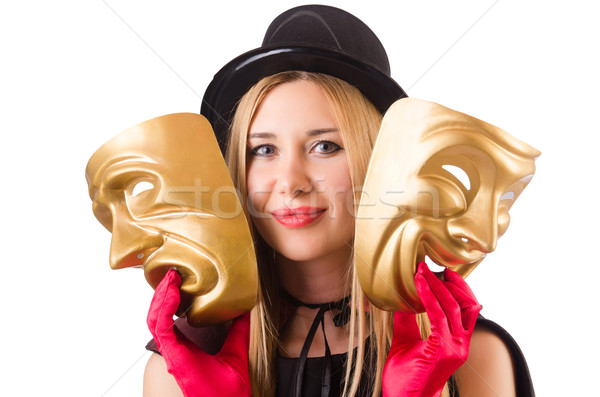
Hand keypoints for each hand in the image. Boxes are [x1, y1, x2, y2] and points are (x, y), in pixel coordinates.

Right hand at [147, 269, 250, 396]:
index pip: (170, 320)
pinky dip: (164, 308)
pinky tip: (171, 293)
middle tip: (172, 274)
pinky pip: (162, 328)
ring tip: (170, 278)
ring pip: (155, 320)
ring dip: (161, 297)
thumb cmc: (231, 390)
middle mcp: (176, 350)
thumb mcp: (237, 350)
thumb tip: (245, 307)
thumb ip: (238, 329)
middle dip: (162, 293)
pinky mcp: (175, 357)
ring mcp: (173, 353)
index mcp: (186, 348)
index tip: (179, 281)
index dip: (170, 300)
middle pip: (158, 316)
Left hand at [383, 263, 480, 396]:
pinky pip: (437, 316)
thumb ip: (408, 320)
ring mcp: (454, 347)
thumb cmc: (406, 377)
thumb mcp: (406, 341)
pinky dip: (427, 297)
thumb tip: (403, 298)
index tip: (441, 271)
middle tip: (430, 266)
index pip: (467, 308)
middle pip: (466, 303)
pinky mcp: (442, 350)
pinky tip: (418, 285)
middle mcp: (460, 344)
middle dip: (449, 281)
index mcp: (457, 341)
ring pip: (453, 306)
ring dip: (438, 285)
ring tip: (422, 271)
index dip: (456, 287)